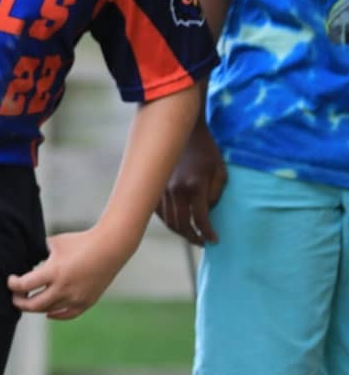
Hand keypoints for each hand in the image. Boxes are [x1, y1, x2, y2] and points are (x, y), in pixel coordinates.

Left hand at [7, 229, 122, 319]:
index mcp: (54, 271)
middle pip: (34, 304)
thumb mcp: (54, 243)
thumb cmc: (79, 242)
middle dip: (20, 302)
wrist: (110, 248)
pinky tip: (48, 313)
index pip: (25, 285)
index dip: (13, 284)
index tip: (10, 280)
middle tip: (14, 297)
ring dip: (36, 308)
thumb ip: (38, 252)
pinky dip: (56, 315)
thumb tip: (22, 256)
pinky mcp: (87, 302)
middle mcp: (64, 288)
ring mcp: (76, 297)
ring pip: (48, 311)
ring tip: (29, 301)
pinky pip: (68, 314)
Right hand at [155, 124, 225, 245]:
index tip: (215, 241)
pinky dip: (167, 221)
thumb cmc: (206, 151)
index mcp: (195, 186)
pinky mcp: (154, 187)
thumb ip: (216, 195)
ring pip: (168, 220)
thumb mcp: (221, 171)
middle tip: (202, 243)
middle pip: (182, 224)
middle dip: (193, 238)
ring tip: (191, 235)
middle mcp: (175, 190)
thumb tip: (208, 213)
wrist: (182, 132)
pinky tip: (177, 223)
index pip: (201, 220)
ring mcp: (161, 189)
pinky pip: (158, 211)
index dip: (208, 234)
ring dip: (180, 232)